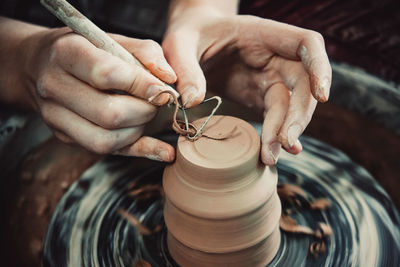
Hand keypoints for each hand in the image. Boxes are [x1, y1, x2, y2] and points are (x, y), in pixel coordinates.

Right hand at [20, 27, 176, 160]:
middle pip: (108, 114)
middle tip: (155, 102)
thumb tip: (170, 79)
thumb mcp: (112, 39)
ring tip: (145, 114)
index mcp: (66, 53)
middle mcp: (55, 86)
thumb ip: (146, 52)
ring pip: (105, 139)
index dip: (141, 85)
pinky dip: (140, 151)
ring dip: (138, 131)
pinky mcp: (64, 136)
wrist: (39, 65)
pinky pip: (106, 151)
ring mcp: (55, 116)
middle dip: (144, 111)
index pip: (106, 75)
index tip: (163, 89)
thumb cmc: (83, 49)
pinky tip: (163, 151)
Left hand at [163, 10, 331, 164]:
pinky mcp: (261, 96)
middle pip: (303, 84)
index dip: (320, 67)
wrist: (190, 44)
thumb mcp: (179, 43)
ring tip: (270, 156)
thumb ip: (185, 68)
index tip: (321, 96)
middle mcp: (274, 56)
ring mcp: (270, 78)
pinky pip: (276, 117)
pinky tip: (273, 154)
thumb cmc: (189, 36)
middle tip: (284, 142)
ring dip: (285, 132)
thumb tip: (193, 101)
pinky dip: (276, 135)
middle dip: (299, 114)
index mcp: (262, 33)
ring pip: (291, 105)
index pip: (306, 43)